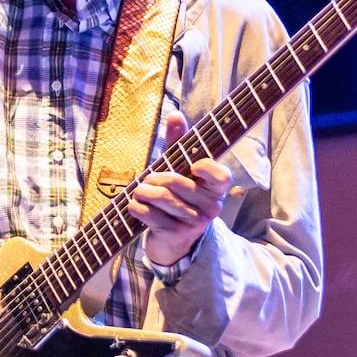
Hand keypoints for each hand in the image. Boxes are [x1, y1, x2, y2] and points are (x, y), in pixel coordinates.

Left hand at [129, 112, 233, 265]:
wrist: (175, 242)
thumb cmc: (178, 197)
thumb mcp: (180, 170)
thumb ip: (179, 142)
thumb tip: (175, 114)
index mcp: (216, 189)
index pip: (220, 176)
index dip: (206, 169)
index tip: (192, 166)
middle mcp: (210, 206)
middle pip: (175, 181)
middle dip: (154, 177)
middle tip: (147, 180)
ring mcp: (193, 222)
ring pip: (160, 196)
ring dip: (142, 191)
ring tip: (139, 191)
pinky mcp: (175, 235)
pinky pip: (147, 213)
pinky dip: (135, 206)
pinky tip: (135, 207)